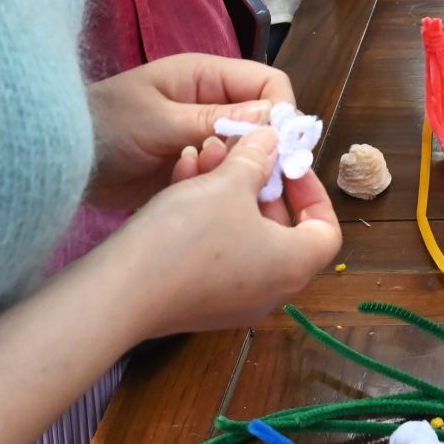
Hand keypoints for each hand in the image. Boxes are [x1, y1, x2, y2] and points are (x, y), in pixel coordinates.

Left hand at [82, 55, 293, 211]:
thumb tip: (271, 117)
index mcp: (207, 78)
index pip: (268, 83)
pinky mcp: (190, 169)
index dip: (281, 112)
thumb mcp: (158, 120)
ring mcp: (201, 138)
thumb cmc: (104, 126)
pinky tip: (197, 199)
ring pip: (245, 153)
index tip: (281, 147)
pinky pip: (221, 176)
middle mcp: (211, 105)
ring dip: (237, 172)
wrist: (55, 160)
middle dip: (263, 148)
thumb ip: (213, 118)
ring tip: (214, 186)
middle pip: (262, 122)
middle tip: (253, 179)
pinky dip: (216, 188)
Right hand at [102, 124, 340, 339]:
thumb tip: (273, 143)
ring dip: (227, 188)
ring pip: (241, 232)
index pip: (326, 231)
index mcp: (292, 267)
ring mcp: (229, 299)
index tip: (288, 164)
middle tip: (243, 149)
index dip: (313, 191)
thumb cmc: (187, 235)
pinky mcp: (194, 300)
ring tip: (206, 151)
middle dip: (260, 180)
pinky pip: (213, 249)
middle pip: (280, 227)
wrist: (117, 293)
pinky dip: (204, 213)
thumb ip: (258, 159)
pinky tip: (184, 174)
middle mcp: (268, 290)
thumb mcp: (229, 184)